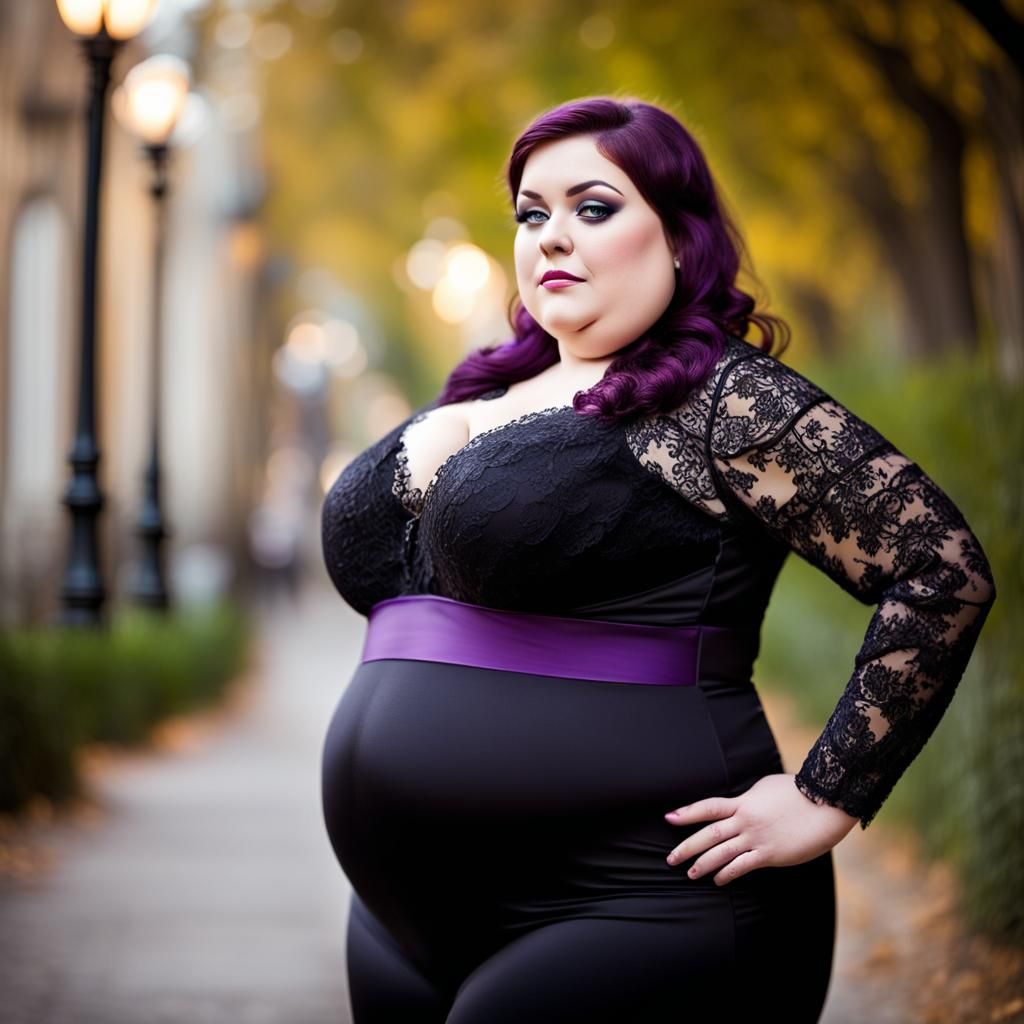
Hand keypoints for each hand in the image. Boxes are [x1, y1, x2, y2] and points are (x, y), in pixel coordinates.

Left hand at [663, 773, 858, 885]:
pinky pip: (742, 866)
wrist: (825, 803)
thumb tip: (738, 804)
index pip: (708, 807)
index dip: (687, 812)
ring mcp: (757, 838)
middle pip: (708, 834)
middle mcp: (745, 820)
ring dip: (703, 865)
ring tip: (691, 874)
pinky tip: (719, 880)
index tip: (669, 818)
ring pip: (721, 853)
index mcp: (743, 802)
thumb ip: (748, 798)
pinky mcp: (770, 854)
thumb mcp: (765, 788)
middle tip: (670, 858)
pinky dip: (727, 874)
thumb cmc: (797, 792)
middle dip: (687, 847)